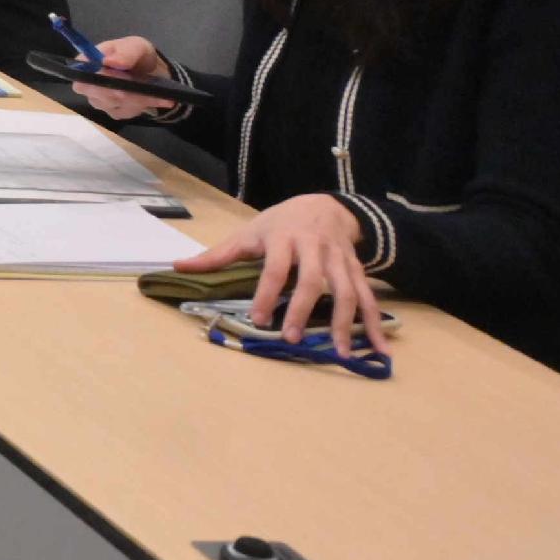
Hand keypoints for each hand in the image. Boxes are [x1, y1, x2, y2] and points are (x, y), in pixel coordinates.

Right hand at [72, 36, 189, 121]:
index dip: (100, 79)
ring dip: (137, 98)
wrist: (150, 70)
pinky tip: (157, 98)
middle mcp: (88, 84)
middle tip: (143, 86)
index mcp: (86, 63)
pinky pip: (126, 112)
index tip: (122, 77)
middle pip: (97, 94)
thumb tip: (108, 61)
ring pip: (115, 104)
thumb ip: (125, 52)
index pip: (82, 76)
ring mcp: (99, 100)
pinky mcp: (114, 112)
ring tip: (156, 90)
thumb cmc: (136, 54)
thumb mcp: (135, 46)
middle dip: (122, 91)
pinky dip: (144, 104)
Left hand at [190, 195, 388, 356]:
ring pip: (346, 292)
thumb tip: (179, 266)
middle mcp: (315, 249)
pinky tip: (380, 350)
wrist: (326, 205)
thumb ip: (218, 254)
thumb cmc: (281, 223)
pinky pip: (368, 298)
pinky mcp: (358, 270)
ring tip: (341, 353)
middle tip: (292, 339)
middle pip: (312, 281)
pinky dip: (376, 324)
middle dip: (303, 310)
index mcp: (284, 238)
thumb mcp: (249, 232)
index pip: (275, 268)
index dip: (266, 293)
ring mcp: (339, 260)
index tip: (257, 319)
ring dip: (345, 323)